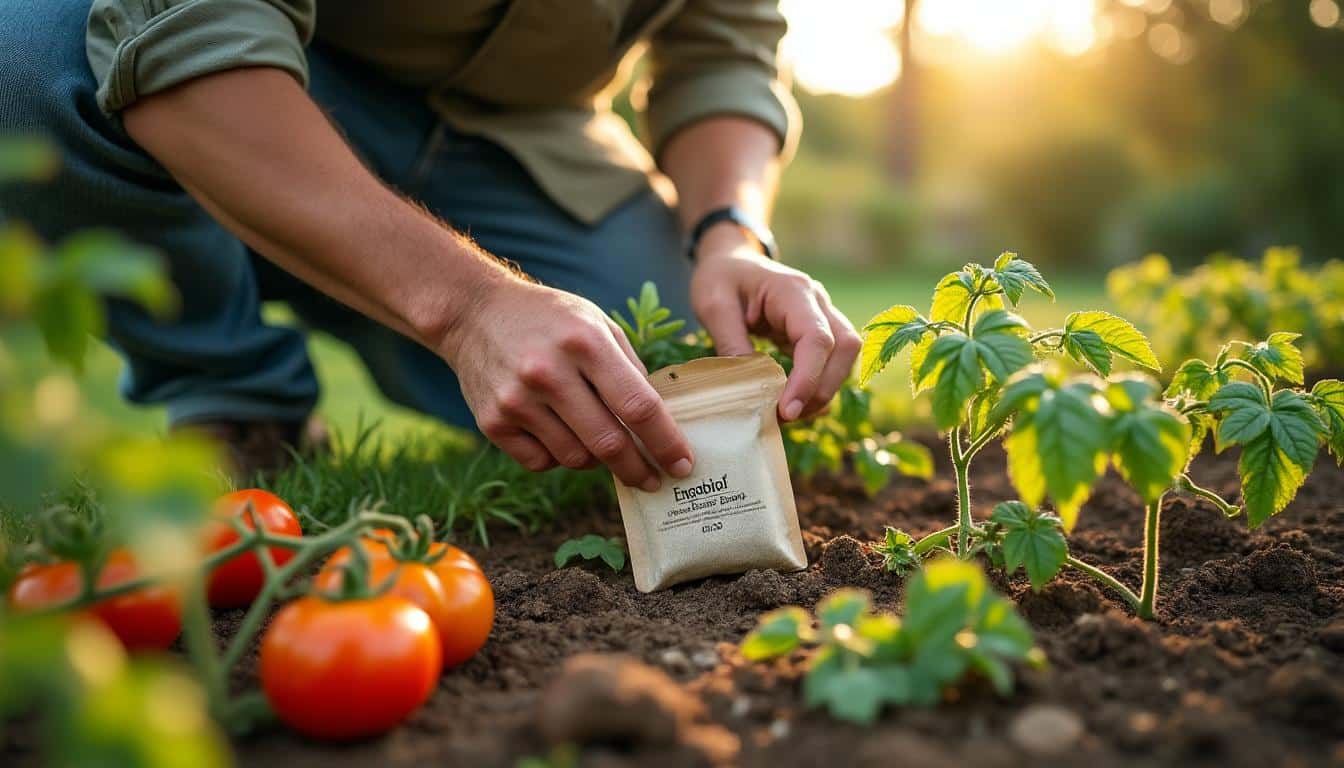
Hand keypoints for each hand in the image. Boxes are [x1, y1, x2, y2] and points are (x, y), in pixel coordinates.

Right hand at [440, 278, 693, 490]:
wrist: (474, 312)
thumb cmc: (550, 319)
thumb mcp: (598, 325)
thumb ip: (630, 370)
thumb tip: (661, 423)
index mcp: (586, 343)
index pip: (638, 407)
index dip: (665, 442)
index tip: (682, 465)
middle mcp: (549, 373)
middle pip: (609, 443)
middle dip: (639, 469)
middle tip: (654, 479)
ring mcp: (517, 401)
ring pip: (576, 459)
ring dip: (597, 460)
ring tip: (598, 440)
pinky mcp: (492, 422)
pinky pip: (542, 463)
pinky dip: (558, 457)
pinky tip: (558, 433)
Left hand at [690, 227, 860, 420]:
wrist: (731, 260)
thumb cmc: (721, 277)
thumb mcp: (713, 305)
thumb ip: (730, 342)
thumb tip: (749, 387)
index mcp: (793, 291)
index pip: (817, 338)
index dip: (808, 378)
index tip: (787, 410)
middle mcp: (817, 302)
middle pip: (845, 349)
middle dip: (822, 389)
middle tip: (787, 416)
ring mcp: (822, 316)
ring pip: (846, 357)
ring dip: (824, 390)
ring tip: (788, 413)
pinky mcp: (817, 332)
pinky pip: (831, 361)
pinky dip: (817, 385)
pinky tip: (791, 402)